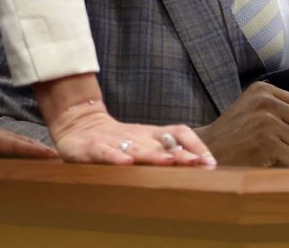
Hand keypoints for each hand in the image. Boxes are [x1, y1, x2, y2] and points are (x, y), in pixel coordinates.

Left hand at [0, 73, 56, 169]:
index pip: (9, 143)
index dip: (28, 149)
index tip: (47, 154)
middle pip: (22, 142)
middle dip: (41, 150)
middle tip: (62, 160)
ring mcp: (0, 140)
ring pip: (23, 144)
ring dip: (40, 152)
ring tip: (58, 162)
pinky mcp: (1, 146)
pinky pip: (19, 149)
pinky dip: (33, 154)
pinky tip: (43, 163)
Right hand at [35, 73, 213, 165]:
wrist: (77, 125)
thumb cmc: (116, 140)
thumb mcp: (142, 143)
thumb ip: (166, 151)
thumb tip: (202, 163)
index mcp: (150, 134)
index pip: (178, 132)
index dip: (195, 144)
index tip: (210, 162)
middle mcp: (136, 137)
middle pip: (161, 144)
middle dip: (180, 155)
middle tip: (198, 164)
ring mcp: (114, 141)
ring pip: (136, 148)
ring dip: (153, 156)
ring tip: (168, 163)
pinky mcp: (92, 148)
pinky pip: (105, 152)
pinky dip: (115, 157)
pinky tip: (125, 163)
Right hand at [194, 82, 288, 166]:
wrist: (208, 150)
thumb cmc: (234, 133)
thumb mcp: (257, 113)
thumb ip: (285, 111)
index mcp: (263, 89)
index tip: (283, 134)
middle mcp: (265, 100)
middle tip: (281, 148)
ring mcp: (266, 120)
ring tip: (272, 155)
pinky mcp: (266, 141)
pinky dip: (285, 165)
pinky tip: (268, 162)